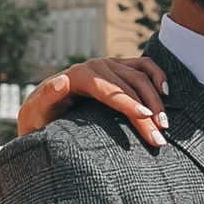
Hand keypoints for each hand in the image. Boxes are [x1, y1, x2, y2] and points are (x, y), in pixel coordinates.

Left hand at [18, 57, 169, 148]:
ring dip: (156, 100)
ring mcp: (109, 64)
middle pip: (129, 87)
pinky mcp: (118, 67)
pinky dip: (157, 76)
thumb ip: (48, 96)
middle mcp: (96, 66)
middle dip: (147, 112)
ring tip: (165, 125)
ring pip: (140, 77)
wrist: (43, 108)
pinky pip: (144, 66)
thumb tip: (61, 81)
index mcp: (78, 76)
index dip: (128, 104)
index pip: (108, 90)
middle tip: (159, 139)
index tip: (145, 117)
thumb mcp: (38, 111)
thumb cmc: (40, 115)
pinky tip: (165, 93)